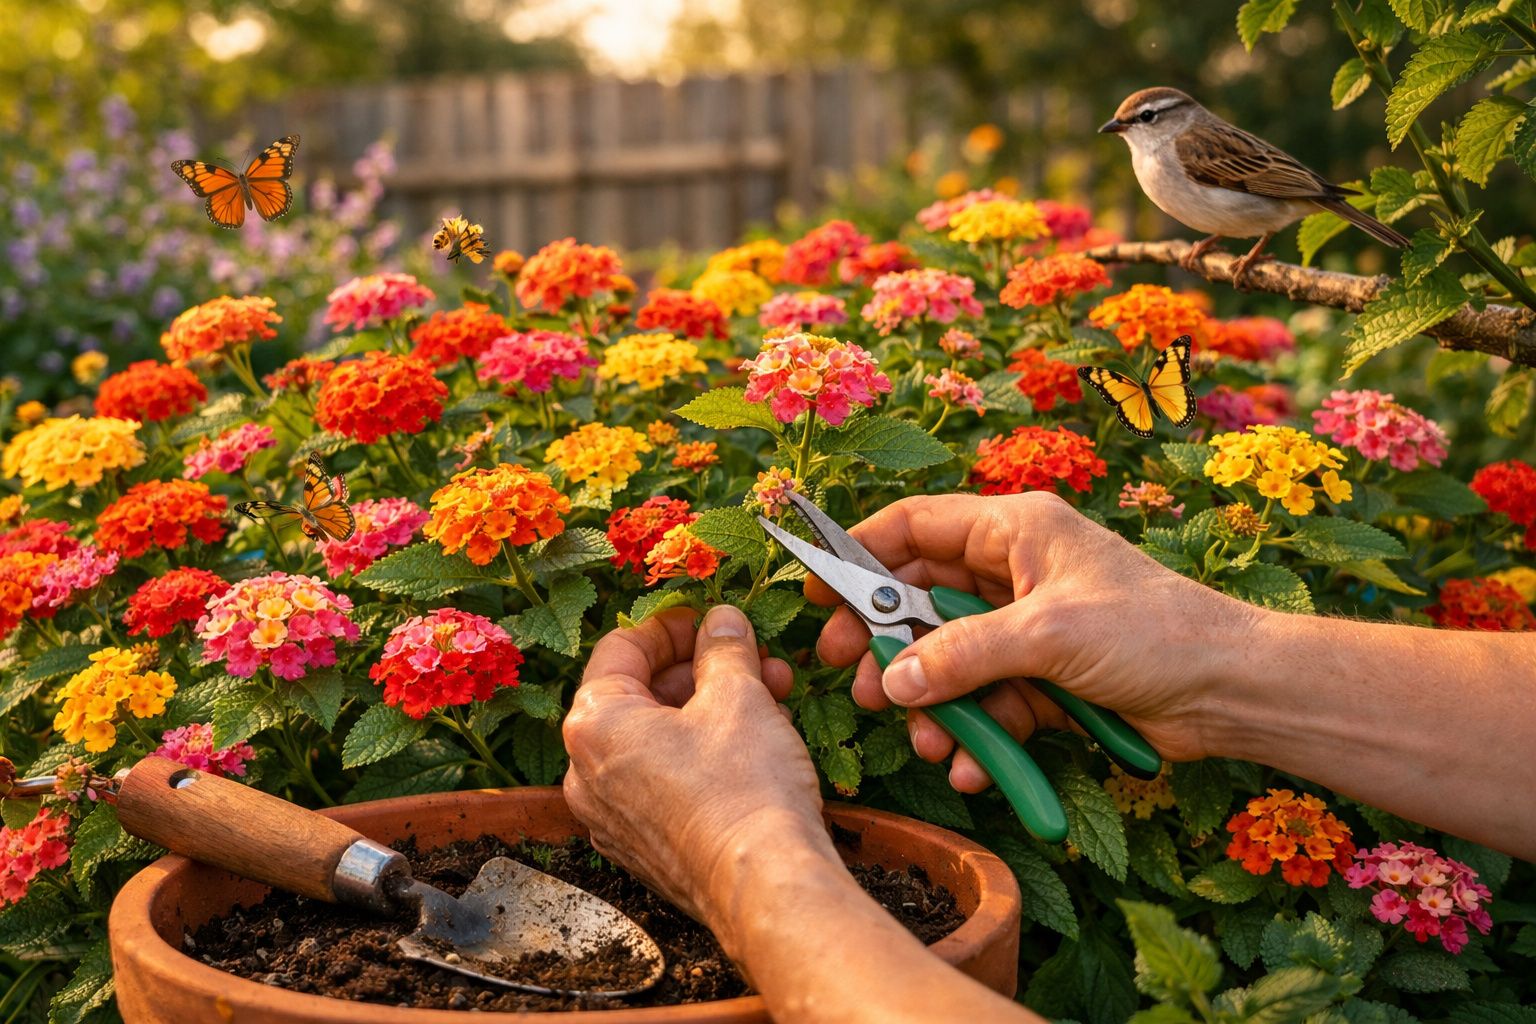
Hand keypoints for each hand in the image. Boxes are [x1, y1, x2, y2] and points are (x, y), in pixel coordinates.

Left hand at [562, 605, 825, 938]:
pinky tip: (756, 745)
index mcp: (593, 726)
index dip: (673, 626)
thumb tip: (722, 623)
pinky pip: (664, 781)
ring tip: (771, 700)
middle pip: (640, 694)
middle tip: (754, 660)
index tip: (710, 621)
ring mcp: (612, 818)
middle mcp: (586, 775)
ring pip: (657, 739)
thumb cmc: (745, 790)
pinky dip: (703, 754)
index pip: (622, 647)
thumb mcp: (740, 695)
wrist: (766, 887)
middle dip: (702, 671)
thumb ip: (724, 648)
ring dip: (711, 709)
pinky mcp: (644, 848)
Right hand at [809, 492, 1261, 790]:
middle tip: (852, 676)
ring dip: (931, 701)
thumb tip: (897, 682)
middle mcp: (1016, 572)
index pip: (916, 526)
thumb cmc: (1152, 632)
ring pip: (951, 659)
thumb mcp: (1047, 634)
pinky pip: (987, 701)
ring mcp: (1028, 628)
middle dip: (889, 644)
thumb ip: (965, 655)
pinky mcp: (1044, 679)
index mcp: (1016, 531)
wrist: (1230, 692)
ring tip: (919, 736)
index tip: (818, 591)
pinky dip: (975, 732)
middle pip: (924, 600)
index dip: (861, 554)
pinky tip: (969, 764)